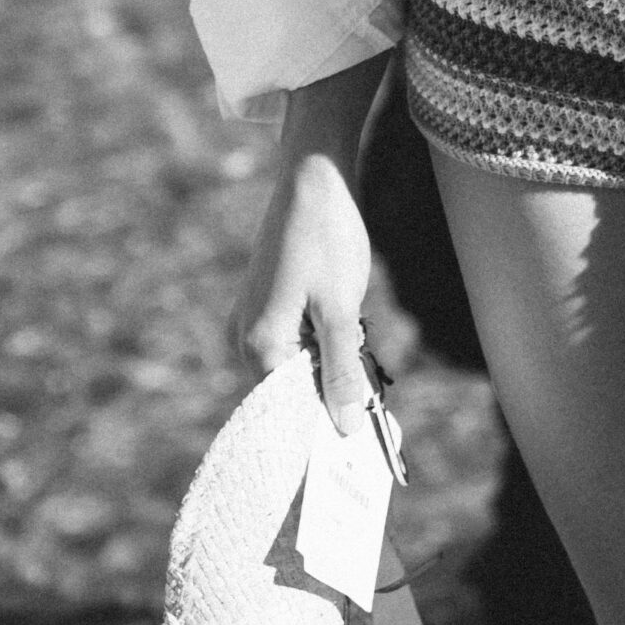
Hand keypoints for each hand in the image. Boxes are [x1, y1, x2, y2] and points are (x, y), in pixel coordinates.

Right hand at [229, 150, 374, 435]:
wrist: (313, 174)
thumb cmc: (327, 236)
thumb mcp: (341, 308)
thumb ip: (343, 370)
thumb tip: (346, 429)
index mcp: (259, 346)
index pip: (287, 414)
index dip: (323, 431)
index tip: (360, 451)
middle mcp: (246, 339)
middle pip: (291, 393)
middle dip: (330, 401)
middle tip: (378, 416)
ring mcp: (253, 319)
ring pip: (296, 367)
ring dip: (330, 373)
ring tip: (369, 378)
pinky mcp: (268, 303)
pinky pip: (295, 343)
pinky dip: (323, 349)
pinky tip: (352, 343)